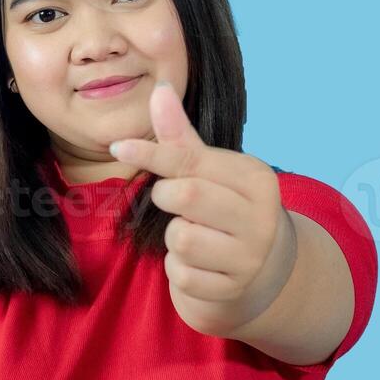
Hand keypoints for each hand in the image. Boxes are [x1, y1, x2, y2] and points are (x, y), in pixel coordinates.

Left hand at [109, 82, 297, 337]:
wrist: (259, 274)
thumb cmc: (223, 212)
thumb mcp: (209, 172)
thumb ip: (181, 138)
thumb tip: (160, 89)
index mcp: (257, 179)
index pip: (191, 160)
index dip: (151, 152)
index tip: (118, 146)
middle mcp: (261, 217)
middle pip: (185, 196)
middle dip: (166, 197)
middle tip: (173, 202)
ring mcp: (249, 257)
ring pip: (181, 238)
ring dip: (173, 237)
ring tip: (193, 236)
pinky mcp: (231, 290)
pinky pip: (182, 274)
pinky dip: (178, 268)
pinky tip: (197, 264)